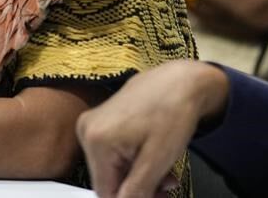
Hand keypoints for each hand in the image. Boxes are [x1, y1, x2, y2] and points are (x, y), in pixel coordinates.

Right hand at [76, 60, 228, 197]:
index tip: (155, 196)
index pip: (105, 192)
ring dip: (139, 176)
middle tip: (166, 187)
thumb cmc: (172, 111)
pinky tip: (153, 157)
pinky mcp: (101, 121)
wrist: (180, 80)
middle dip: (139, 189)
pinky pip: (114, 154)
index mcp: (96, 140)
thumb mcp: (157, 160)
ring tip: (165, 173)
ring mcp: (93, 124)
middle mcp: (87, 130)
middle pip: (109, 180)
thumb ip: (137, 191)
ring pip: (113, 169)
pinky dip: (134, 161)